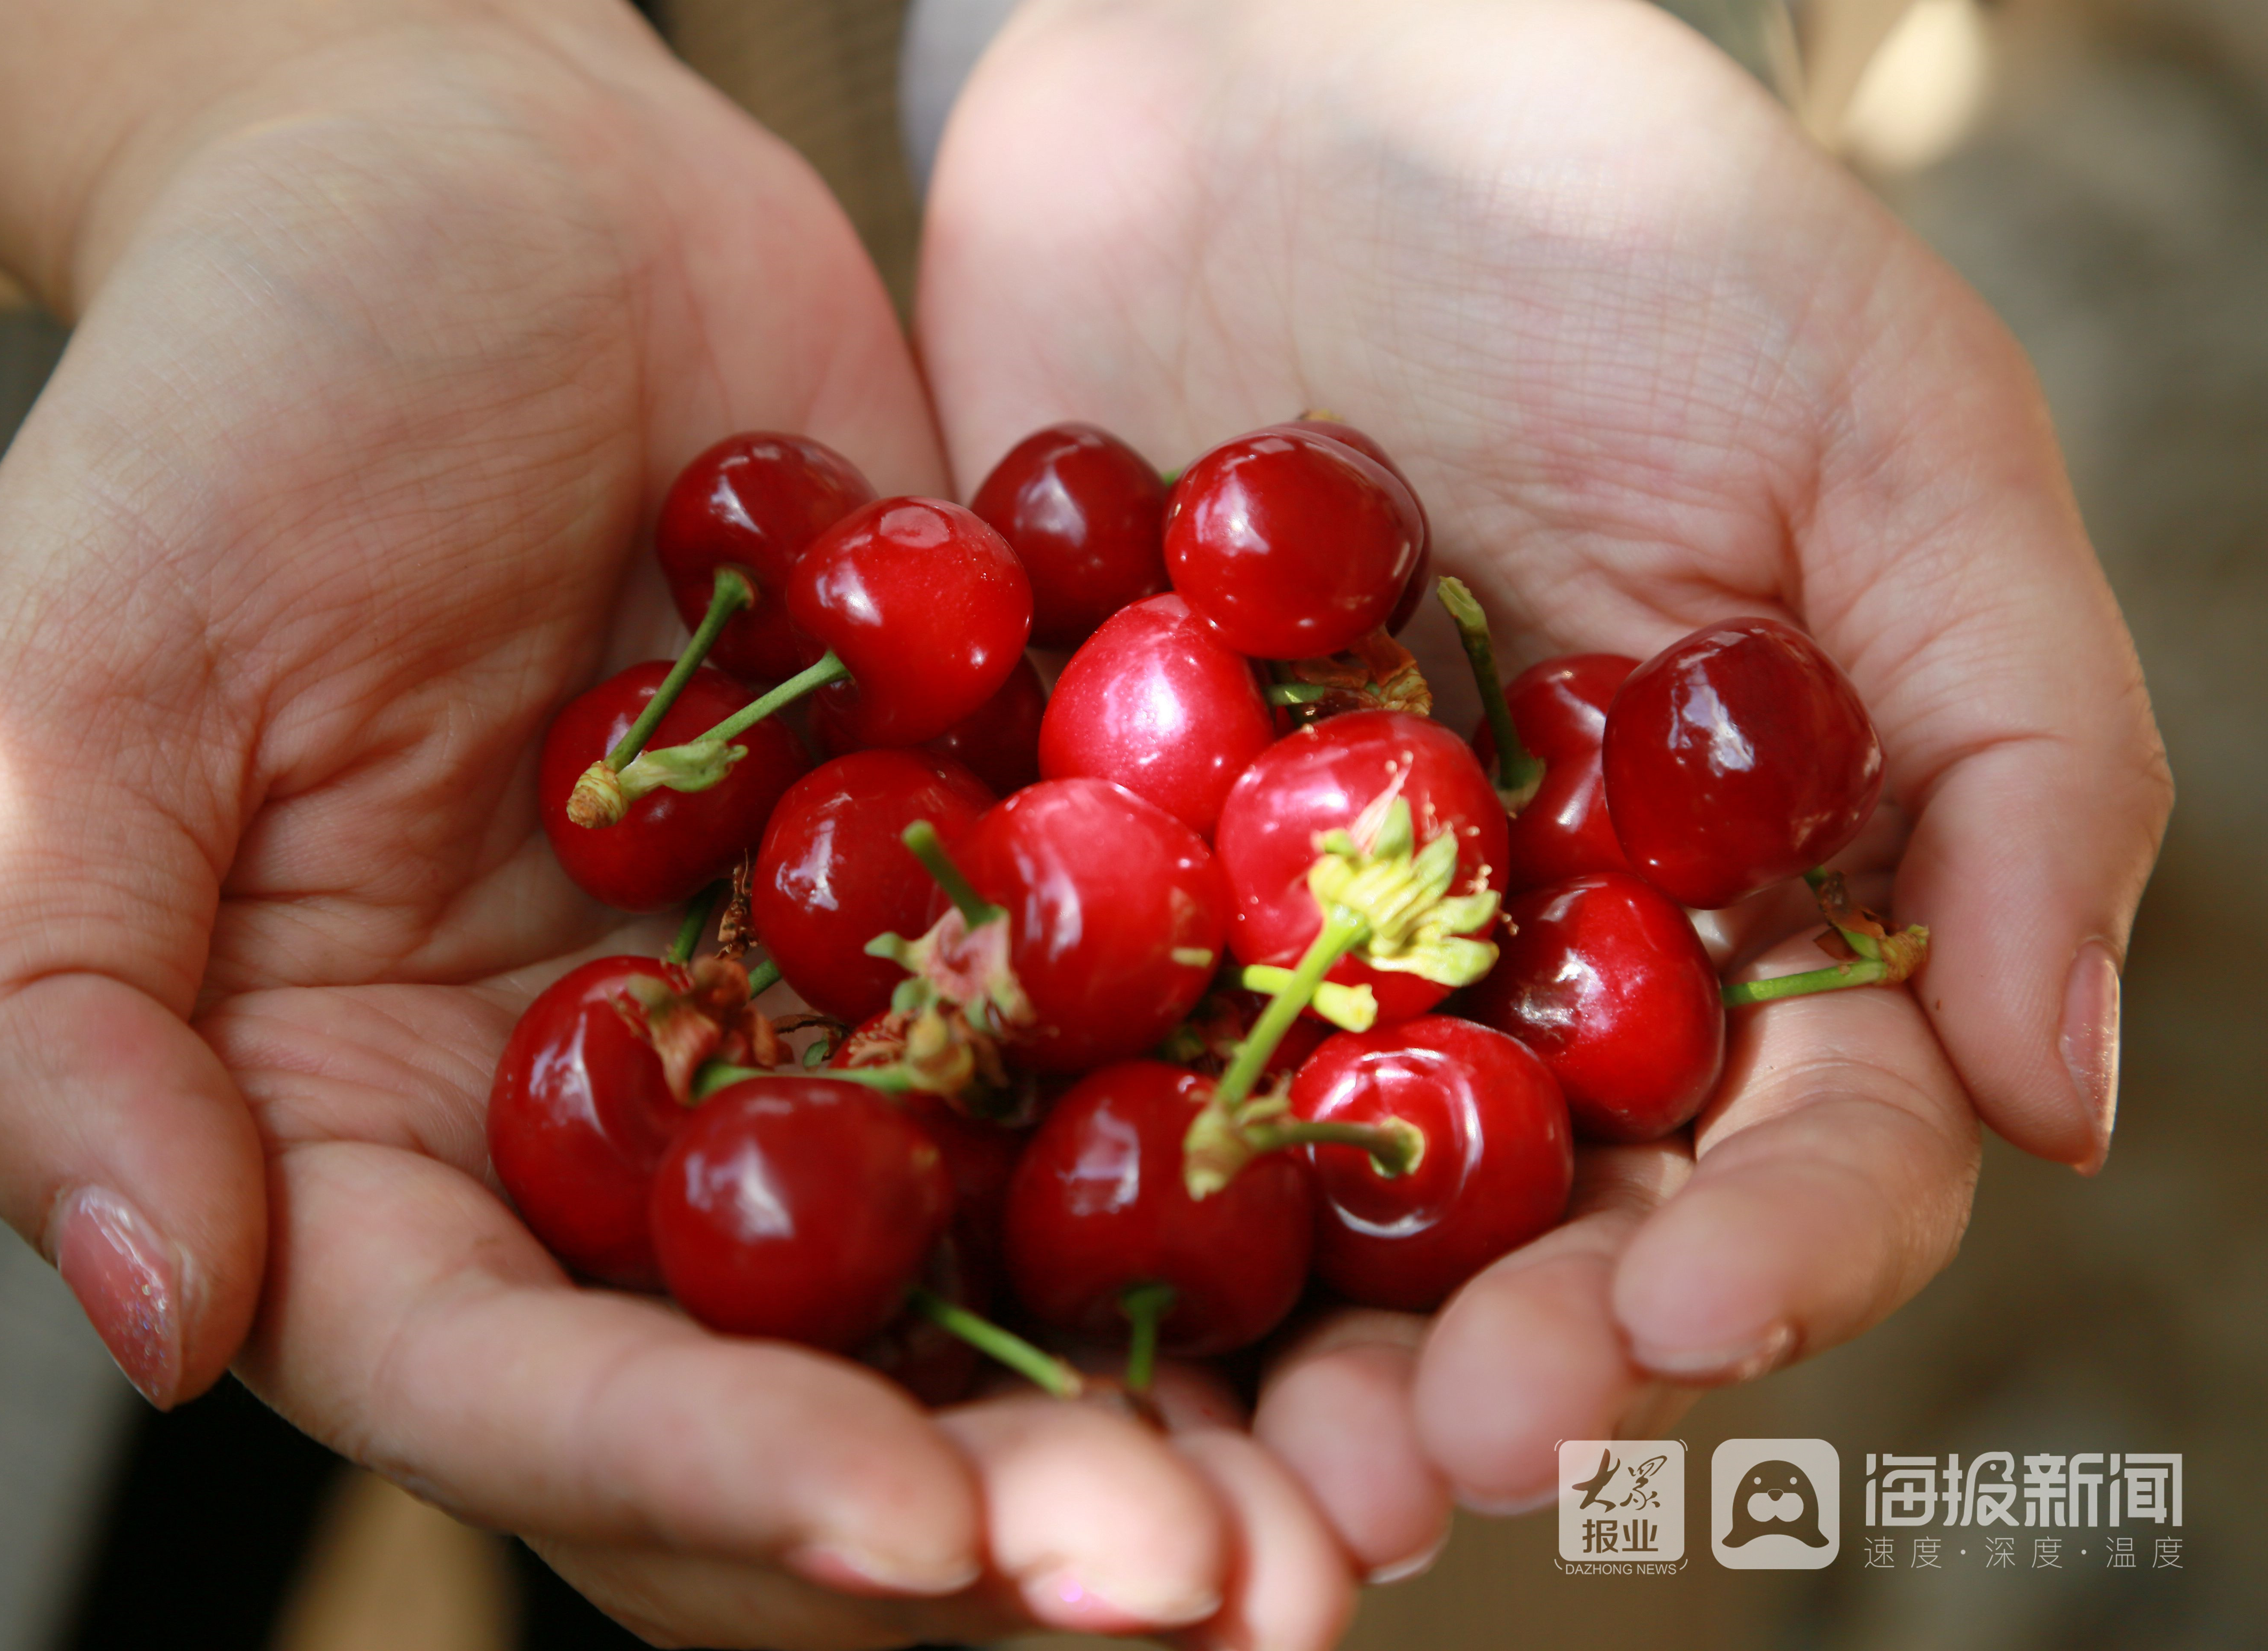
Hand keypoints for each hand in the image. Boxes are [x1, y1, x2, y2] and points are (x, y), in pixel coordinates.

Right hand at [0, 2, 1354, 1642]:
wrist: (473, 186)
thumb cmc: (224, 409)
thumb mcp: (72, 693)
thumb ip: (52, 1023)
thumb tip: (165, 1319)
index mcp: (394, 1157)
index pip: (536, 1393)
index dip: (714, 1477)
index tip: (910, 1527)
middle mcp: (631, 1142)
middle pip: (814, 1402)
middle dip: (1009, 1517)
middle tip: (1226, 1577)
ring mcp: (829, 1024)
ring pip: (1010, 1281)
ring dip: (1192, 1400)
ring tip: (1372, 1477)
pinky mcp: (988, 887)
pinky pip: (1130, 1044)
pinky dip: (1263, 1142)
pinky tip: (1420, 1215)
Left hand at [919, 0, 2167, 1551]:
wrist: (1279, 77)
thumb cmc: (1624, 221)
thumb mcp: (1885, 437)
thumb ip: (2008, 749)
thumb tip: (2061, 1096)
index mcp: (1726, 906)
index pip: (1790, 1151)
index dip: (1751, 1260)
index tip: (1670, 1323)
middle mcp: (1509, 962)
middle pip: (1526, 1235)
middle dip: (1485, 1369)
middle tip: (1404, 1478)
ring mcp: (1281, 932)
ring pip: (1292, 1204)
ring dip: (1257, 1353)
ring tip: (1214, 1473)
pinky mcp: (1081, 863)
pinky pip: (1058, 1039)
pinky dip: (1029, 1156)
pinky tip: (985, 1268)